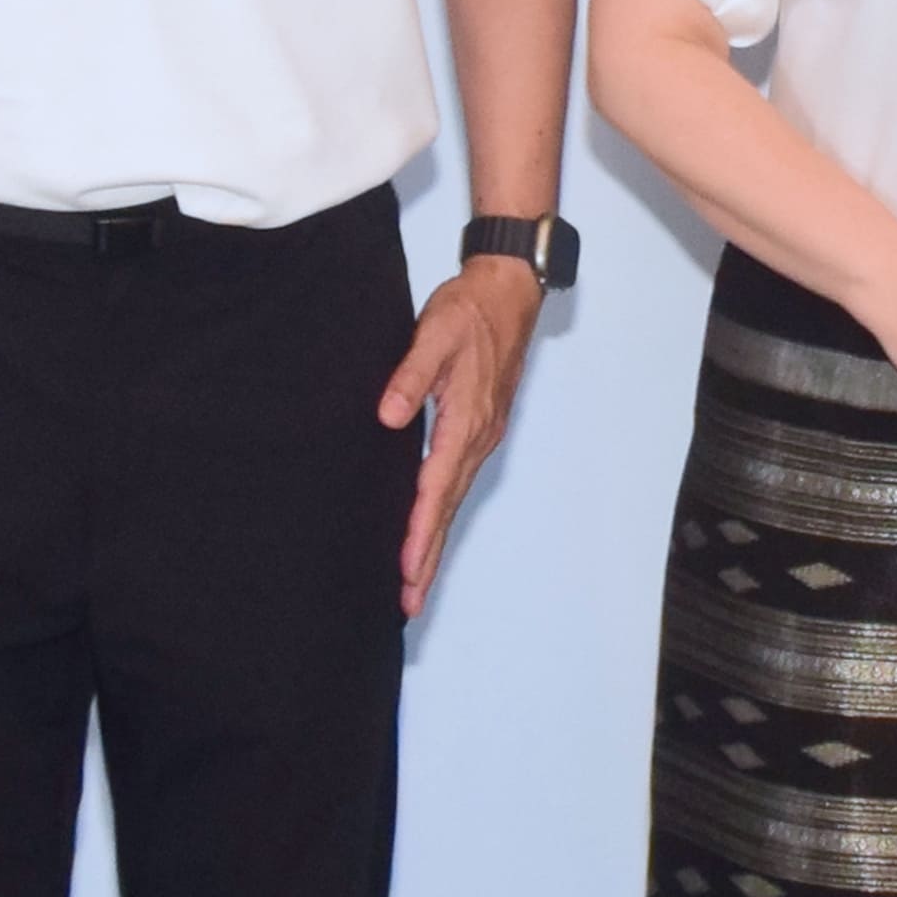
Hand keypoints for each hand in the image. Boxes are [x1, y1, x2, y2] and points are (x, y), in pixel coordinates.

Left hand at [383, 257, 544, 615]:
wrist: (508, 293)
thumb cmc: (470, 311)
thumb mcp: (434, 334)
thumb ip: (409, 374)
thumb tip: (388, 416)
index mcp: (466, 420)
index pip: (436, 488)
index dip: (419, 531)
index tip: (405, 568)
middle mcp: (478, 437)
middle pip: (448, 508)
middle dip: (427, 557)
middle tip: (409, 603)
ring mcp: (481, 436)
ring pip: (453, 500)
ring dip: (434, 542)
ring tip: (415, 581)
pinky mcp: (478, 430)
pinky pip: (456, 483)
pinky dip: (442, 513)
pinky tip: (428, 527)